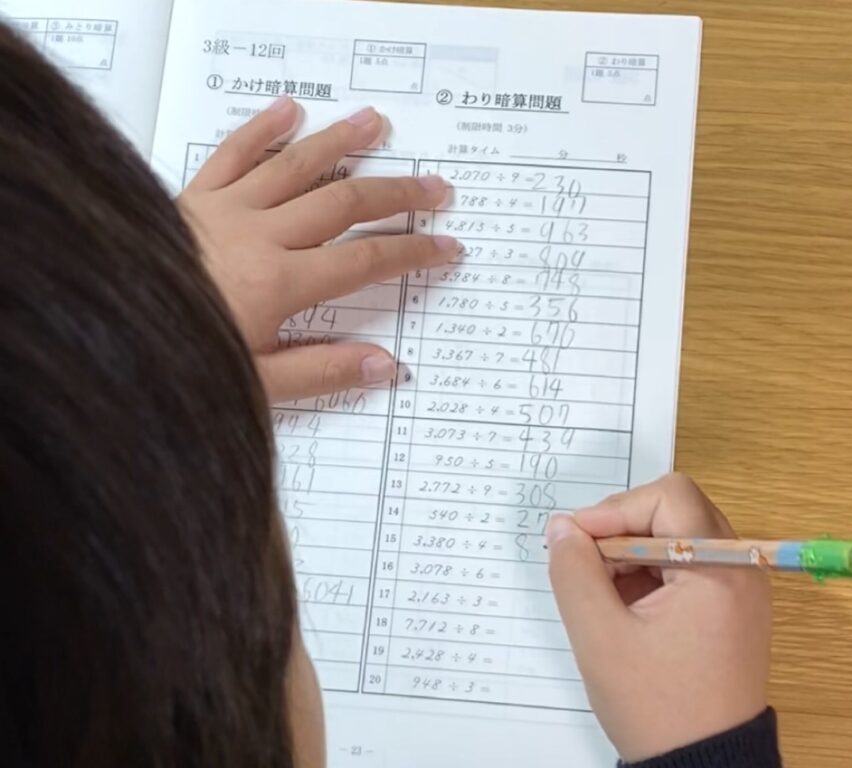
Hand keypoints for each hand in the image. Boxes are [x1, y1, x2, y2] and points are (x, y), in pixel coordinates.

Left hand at [178, 96, 458, 402]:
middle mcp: (260, 237)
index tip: (445, 247)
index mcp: (280, 285)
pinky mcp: (192, 197)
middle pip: (344, 205)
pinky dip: (261, 129)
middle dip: (396, 194)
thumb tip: (385, 365)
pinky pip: (232, 154)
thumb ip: (322, 372)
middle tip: (434, 186)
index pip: (365, 261)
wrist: (99, 325)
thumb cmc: (175, 356)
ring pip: (296, 167)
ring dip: (341, 143)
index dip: (412, 253)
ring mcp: (225, 210)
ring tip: (375, 125)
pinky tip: (289, 110)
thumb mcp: (254, 383)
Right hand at [546, 474, 771, 761]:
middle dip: (623, 529)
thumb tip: (563, 529)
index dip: (614, 510)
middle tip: (587, 565)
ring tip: (604, 594)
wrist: (705, 767)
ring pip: (680, 535)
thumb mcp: (600, 637)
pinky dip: (654, 573)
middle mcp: (741, 568)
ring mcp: (742, 588)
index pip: (667, 496)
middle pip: (676, 509)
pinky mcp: (734, 607)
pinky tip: (627, 608)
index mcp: (719, 568)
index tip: (576, 541)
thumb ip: (574, 572)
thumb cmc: (658, 708)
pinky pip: (691, 564)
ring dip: (635, 552)